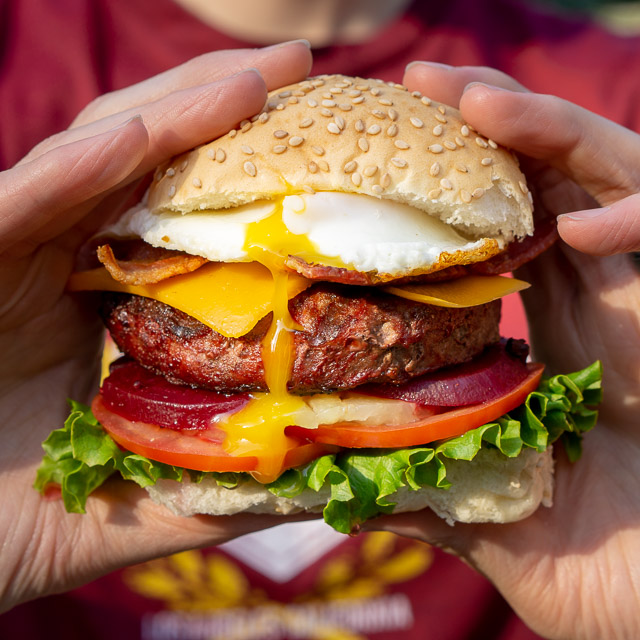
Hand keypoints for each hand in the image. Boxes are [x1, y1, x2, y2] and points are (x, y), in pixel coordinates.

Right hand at [0, 41, 312, 611]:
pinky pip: (19, 204)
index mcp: (116, 298)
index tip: (333, 146)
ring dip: (172, 114)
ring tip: (255, 76)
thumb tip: (334, 464)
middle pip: (154, 164)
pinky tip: (137, 138)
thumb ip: (234, 477)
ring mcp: (15, 251)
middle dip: (225, 108)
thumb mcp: (154, 495)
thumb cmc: (25, 520)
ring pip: (96, 161)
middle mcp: (69, 260)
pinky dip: (72, 173)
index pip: (194, 215)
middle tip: (303, 67)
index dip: (257, 174)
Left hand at [366, 63, 639, 639]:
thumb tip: (332, 466)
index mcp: (547, 328)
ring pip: (602, 178)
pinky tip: (576, 224)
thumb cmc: (600, 563)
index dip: (445, 191)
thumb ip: (421, 474)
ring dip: (543, 132)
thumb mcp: (486, 506)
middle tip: (417, 83)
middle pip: (539, 180)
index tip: (377, 158)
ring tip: (473, 99)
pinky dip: (632, 215)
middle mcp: (594, 297)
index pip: (495, 231)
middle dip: (484, 127)